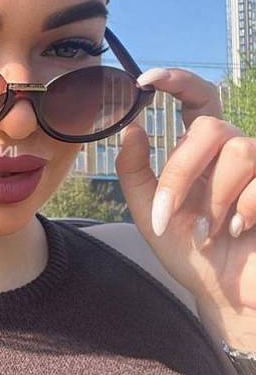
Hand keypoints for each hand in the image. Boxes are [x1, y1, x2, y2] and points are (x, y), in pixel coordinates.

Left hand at [115, 67, 255, 317]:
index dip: (177, 82)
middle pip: (211, 127)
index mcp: (200, 154)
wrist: (227, 295)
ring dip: (215, 198)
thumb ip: (136, 172)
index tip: (145, 79)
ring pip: (240, 150)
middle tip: (167, 213)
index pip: (197, 101)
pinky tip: (237, 232)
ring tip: (209, 231)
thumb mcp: (150, 214)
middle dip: (182, 171)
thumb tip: (131, 127)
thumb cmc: (191, 255)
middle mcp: (232, 154)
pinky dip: (243, 210)